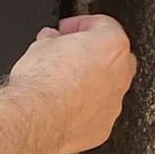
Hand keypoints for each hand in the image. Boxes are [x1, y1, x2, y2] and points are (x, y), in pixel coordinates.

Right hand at [7, 13, 136, 153]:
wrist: (35, 118)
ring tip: (63, 86)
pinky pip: (97, 114)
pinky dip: (84, 110)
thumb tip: (50, 41)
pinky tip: (63, 109)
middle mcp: (119, 74)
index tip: (66, 30)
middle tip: (70, 56)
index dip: (80, 25)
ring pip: (108, 88)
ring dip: (90, 84)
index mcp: (111, 46)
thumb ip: (53, 40)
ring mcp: (114, 103)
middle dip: (93, 55)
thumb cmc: (41, 83)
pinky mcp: (102, 128)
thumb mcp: (40, 47)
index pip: (103, 25)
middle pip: (115, 57)